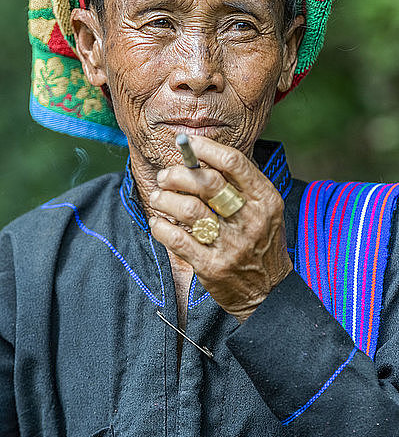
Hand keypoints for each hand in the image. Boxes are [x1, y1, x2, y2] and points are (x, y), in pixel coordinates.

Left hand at [148, 135, 292, 321]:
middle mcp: (251, 219)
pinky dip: (161, 226)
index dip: (205, 149)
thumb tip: (203, 157)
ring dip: (165, 198)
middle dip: (178, 174)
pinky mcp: (212, 266)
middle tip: (165, 176)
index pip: (233, 163)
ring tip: (158, 197)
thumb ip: (240, 185)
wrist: (270, 292)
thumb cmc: (261, 244)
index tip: (187, 144)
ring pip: (189, 209)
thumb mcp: (265, 210)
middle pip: (207, 183)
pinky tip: (158, 222)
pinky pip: (178, 239)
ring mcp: (232, 245)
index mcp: (265, 199)